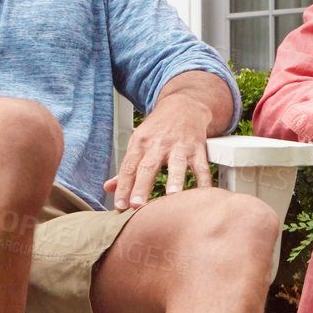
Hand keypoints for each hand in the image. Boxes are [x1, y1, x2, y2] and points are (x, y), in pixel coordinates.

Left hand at [105, 92, 213, 207]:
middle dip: (142, 186)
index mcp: (140, 143)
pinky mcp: (198, 148)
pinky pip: (201, 167)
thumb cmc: (159, 129)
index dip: (123, 187)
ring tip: (172, 197)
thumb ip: (127, 168)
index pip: (128, 167)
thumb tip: (109, 188)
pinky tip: (203, 195)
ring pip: (177, 165)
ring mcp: (179, 146)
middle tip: (136, 205)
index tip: (120, 206)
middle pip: (148, 167)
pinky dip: (204, 182)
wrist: (184, 105)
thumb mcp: (139, 142)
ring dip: (174, 181)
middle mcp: (158, 144)